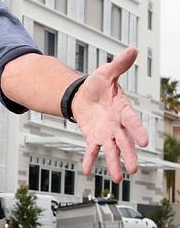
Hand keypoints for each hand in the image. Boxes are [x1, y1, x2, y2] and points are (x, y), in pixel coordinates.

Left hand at [72, 47, 148, 182]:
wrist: (82, 94)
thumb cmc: (97, 84)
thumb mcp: (106, 73)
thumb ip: (119, 65)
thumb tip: (132, 49)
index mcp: (123, 109)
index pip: (132, 121)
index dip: (138, 131)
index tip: (145, 142)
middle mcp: (117, 125)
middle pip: (125, 142)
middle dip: (129, 155)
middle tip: (134, 169)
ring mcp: (106, 133)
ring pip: (112, 150)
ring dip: (114, 163)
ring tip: (119, 178)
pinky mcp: (94, 137)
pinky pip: (92, 150)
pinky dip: (90, 160)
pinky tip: (87, 171)